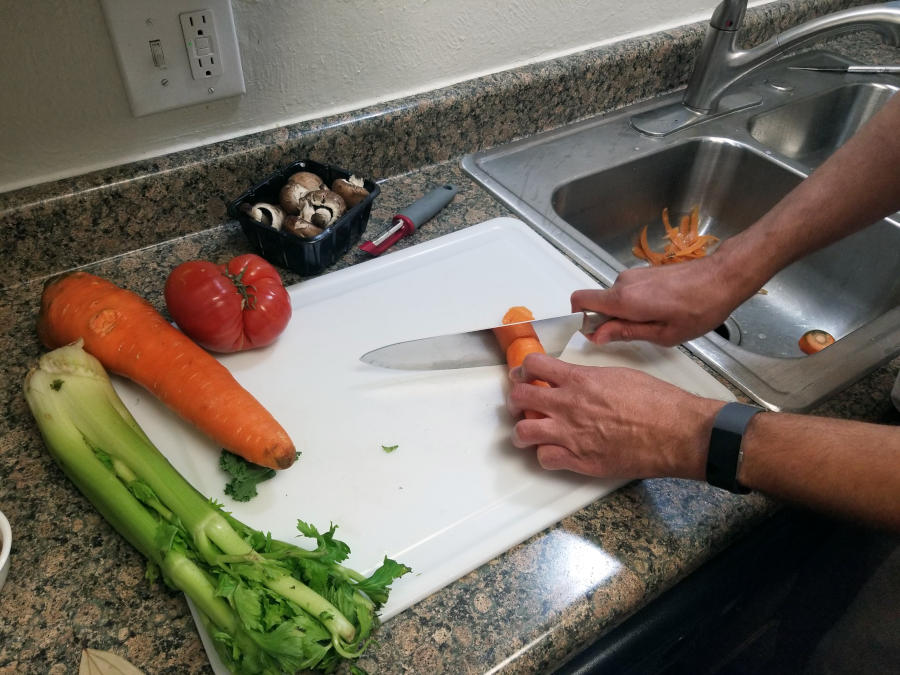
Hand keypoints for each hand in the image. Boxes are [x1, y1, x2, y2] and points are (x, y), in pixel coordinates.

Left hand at [507, 353, 721, 479]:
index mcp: (579, 380)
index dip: (524, 370)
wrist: (676, 432)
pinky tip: (554, 452)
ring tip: (531, 431)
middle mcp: (569, 406)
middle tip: (522, 403)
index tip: (525, 375)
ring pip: (523, 432)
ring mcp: (571, 435)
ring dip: (523, 431)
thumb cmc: (657, 402)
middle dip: (516, 399)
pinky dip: (545, 455)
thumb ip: (591, 377)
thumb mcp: (620, 374)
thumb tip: (577, 380)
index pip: (533, 366)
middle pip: (520, 397)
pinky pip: (544, 459)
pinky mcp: (580, 460)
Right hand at [571, 254, 749, 346]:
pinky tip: (662, 311)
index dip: (582, 320)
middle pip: (598, 303)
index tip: (599, 335)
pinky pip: (628, 292)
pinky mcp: (644, 272)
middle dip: (609, 321)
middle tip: (639, 334)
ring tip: (657, 322)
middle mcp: (622, 283)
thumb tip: (597, 335)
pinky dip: (636, 304)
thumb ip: (626, 333)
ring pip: (615, 299)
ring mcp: (633, 275)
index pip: (580, 301)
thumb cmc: (698, 309)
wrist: (724, 277)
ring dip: (626, 313)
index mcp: (623, 299)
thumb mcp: (663, 334)